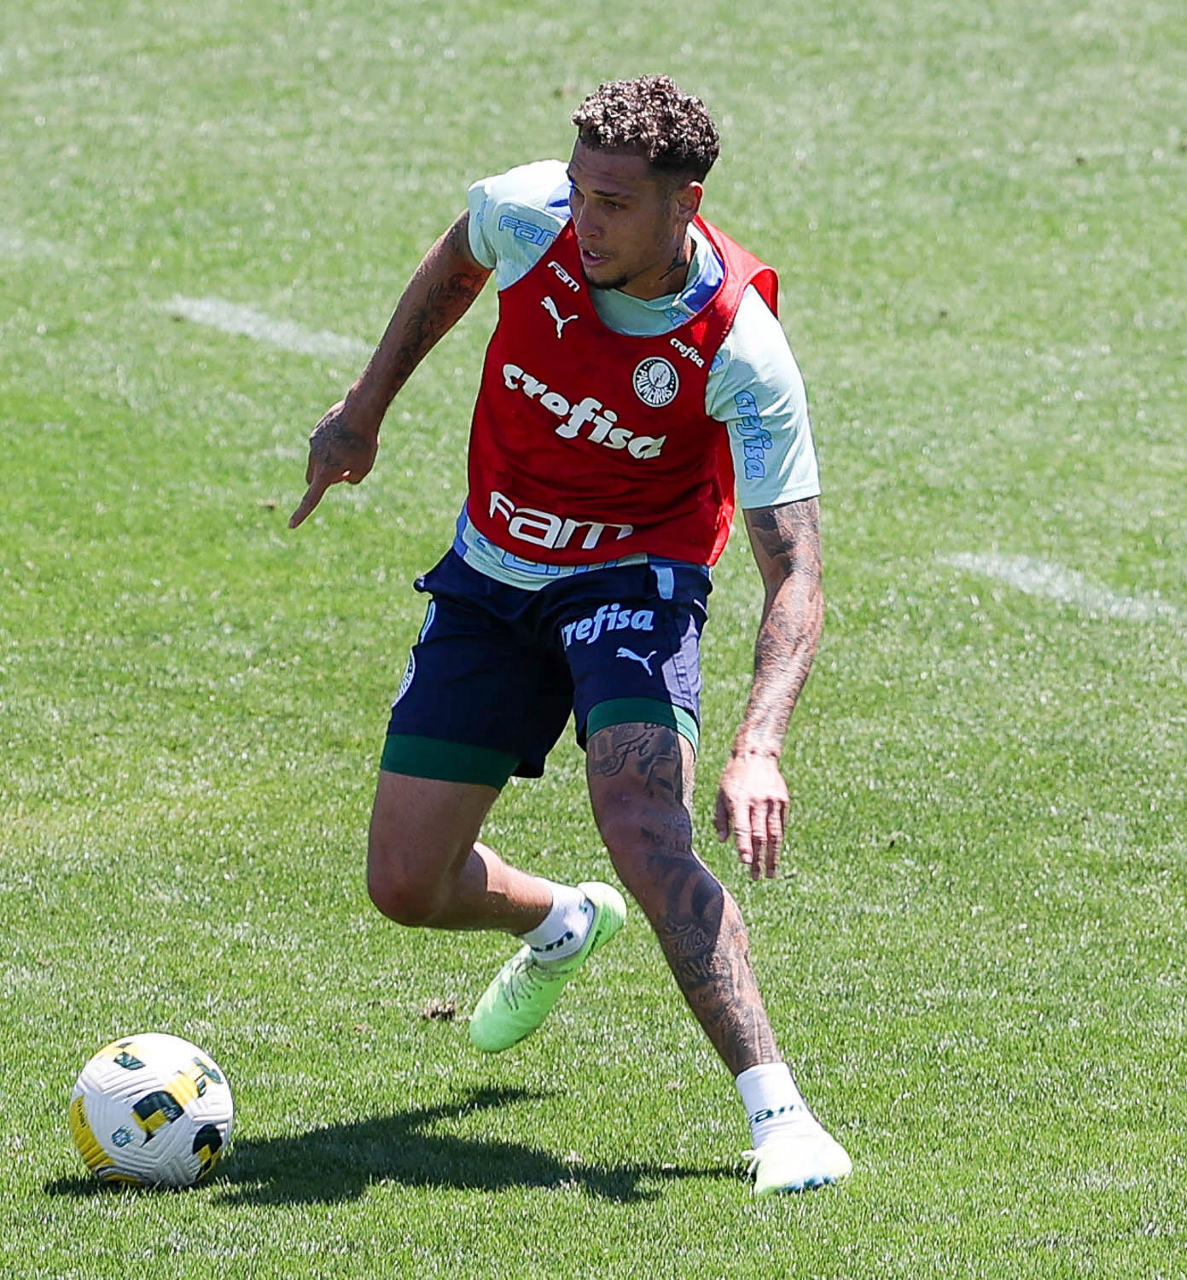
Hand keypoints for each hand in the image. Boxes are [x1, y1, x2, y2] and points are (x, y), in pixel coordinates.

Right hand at [289, 399, 379, 527]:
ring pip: (318, 458)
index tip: (292, 526)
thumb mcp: (364, 468)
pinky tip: (349, 434)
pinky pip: (323, 442)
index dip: (301, 514)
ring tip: (353, 447)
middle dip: (322, 480)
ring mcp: (313, 441)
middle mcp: (314, 457)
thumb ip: (352, 479)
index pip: (310, 499)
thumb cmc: (364, 443)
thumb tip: (342, 476)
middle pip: (311, 478)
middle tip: (344, 472)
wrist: (360, 411)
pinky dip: (332, 444)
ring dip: (330, 460)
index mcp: (324, 472)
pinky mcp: (317, 428)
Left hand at [714, 750, 789, 879]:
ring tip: (770, 872)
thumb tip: (723, 841)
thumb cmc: (733, 776)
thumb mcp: (720, 794)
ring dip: (773, 855)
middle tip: (756, 876)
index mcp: (739, 801)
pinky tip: (774, 853)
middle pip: (760, 835)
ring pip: (774, 833)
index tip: (746, 863)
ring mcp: (772, 802)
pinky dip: (777, 840)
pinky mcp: (782, 801)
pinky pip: (780, 825)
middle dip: (758, 858)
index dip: (744, 846)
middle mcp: (757, 803)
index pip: (742, 828)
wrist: (756, 754)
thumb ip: (721, 817)